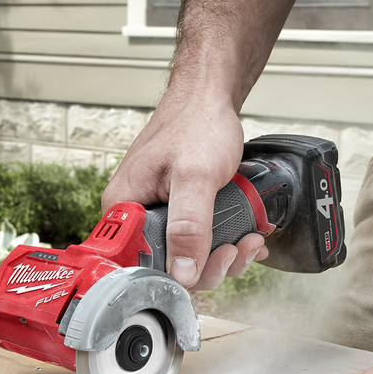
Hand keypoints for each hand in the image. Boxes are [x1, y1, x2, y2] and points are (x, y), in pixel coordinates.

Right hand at [102, 90, 267, 289]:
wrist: (208, 99)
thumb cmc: (196, 124)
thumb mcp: (196, 178)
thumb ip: (189, 227)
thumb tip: (183, 273)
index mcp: (125, 207)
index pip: (139, 264)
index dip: (175, 273)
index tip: (208, 262)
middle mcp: (136, 214)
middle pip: (167, 265)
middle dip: (209, 264)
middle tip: (235, 248)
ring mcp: (157, 213)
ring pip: (187, 257)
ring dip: (223, 256)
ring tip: (247, 238)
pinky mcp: (176, 211)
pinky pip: (197, 241)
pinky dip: (223, 244)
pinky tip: (244, 235)